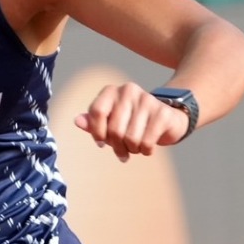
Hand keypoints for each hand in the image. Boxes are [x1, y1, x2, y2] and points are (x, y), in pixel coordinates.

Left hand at [73, 82, 189, 161]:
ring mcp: (147, 100)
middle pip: (114, 129)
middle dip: (117, 147)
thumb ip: (93, 123)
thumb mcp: (110, 123)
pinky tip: (147, 147)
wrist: (166, 120)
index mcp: (111, 91)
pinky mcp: (162, 113)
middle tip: (122, 152)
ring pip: (131, 138)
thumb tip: (77, 121)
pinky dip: (145, 151)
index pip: (96, 111)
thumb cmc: (132, 123)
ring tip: (135, 147)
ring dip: (132, 150)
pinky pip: (146, 142)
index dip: (97, 132)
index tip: (101, 143)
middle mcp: (128, 90)